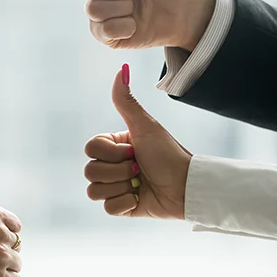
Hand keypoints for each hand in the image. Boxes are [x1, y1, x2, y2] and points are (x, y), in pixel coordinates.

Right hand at [83, 64, 190, 218]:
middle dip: (118, 171)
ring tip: (140, 183)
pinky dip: (125, 204)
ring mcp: (115, 186)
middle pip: (90, 171)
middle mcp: (111, 165)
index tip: (133, 150)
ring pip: (94, 191)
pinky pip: (107, 208)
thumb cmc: (168, 153)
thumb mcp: (145, 126)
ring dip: (121, 187)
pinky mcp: (121, 206)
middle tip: (140, 168)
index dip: (111, 152)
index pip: (90, 149)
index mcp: (114, 145)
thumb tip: (122, 68)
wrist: (186, 186)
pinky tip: (139, 197)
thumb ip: (127, 101)